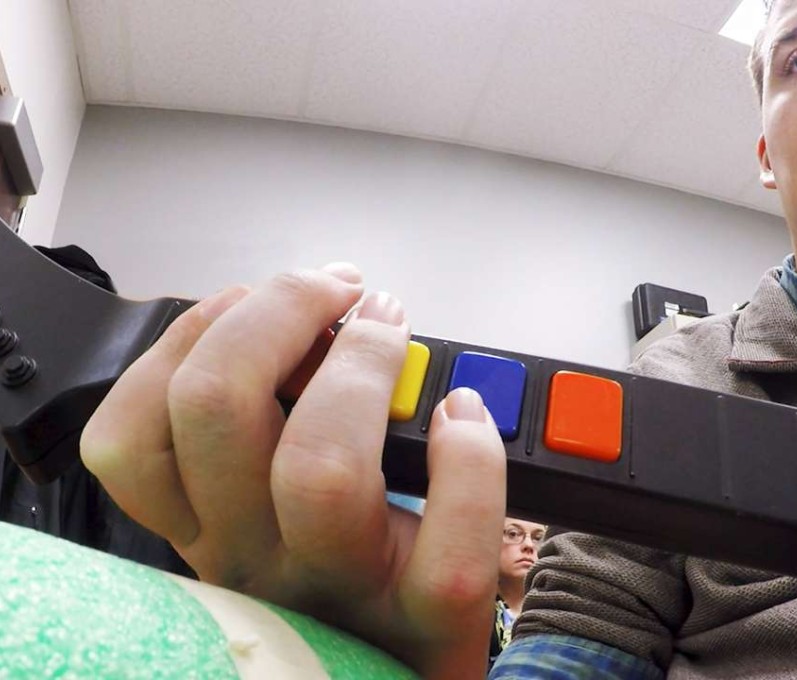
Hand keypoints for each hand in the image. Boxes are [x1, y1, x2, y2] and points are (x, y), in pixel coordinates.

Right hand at [81, 264, 506, 677]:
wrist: (398, 677)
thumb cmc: (338, 580)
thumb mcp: (266, 509)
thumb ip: (263, 422)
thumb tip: (307, 316)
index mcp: (206, 527)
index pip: (132, 433)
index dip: (193, 334)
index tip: (257, 295)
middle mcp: (253, 560)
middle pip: (216, 407)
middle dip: (281, 308)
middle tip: (339, 288)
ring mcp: (340, 589)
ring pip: (318, 465)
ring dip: (364, 364)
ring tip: (392, 329)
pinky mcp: (429, 619)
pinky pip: (449, 537)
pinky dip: (468, 460)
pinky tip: (462, 418)